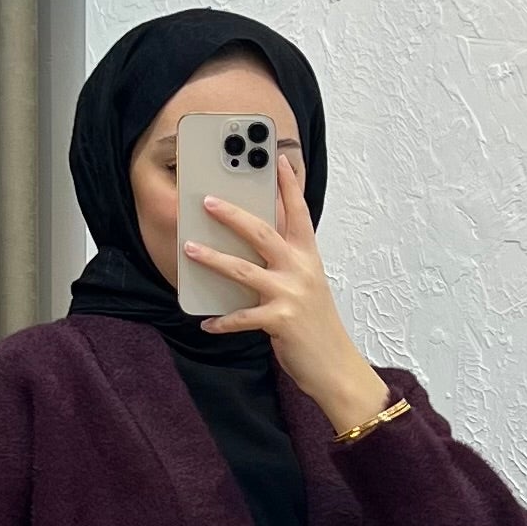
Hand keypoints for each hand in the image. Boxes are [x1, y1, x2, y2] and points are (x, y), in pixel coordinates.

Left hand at [183, 150, 391, 435]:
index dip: (288, 185)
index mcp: (309, 256)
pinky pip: (242, 317)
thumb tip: (252, 249)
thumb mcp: (307, 287)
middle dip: (233, 214)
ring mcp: (291, 294)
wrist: (336, 366)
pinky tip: (206, 323)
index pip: (298, 212)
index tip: (277, 158)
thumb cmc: (317, 326)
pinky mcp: (280, 321)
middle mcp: (301, 269)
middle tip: (209, 201)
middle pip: (262, 232)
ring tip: (190, 249)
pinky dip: (222, 322)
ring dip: (213, 259)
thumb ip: (286, 265)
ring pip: (244, 269)